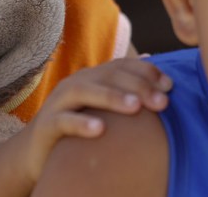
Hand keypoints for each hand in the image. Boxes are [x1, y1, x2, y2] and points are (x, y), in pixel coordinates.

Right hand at [17, 58, 171, 183]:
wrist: (37, 150)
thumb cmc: (78, 124)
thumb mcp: (101, 104)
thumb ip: (123, 84)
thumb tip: (150, 57)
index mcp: (92, 77)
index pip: (121, 66)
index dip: (146, 71)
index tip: (170, 85)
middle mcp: (76, 83)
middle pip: (107, 75)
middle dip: (137, 86)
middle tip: (162, 101)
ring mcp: (59, 102)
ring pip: (85, 92)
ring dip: (111, 97)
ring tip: (135, 107)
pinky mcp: (46, 125)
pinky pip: (63, 121)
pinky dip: (80, 123)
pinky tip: (99, 129)